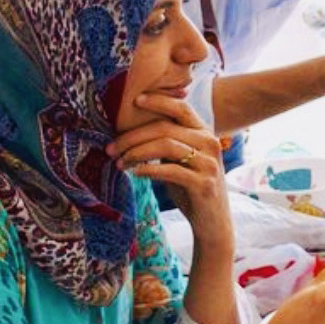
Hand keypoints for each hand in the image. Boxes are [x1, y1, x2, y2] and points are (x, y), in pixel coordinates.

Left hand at [107, 94, 229, 245]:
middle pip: (166, 128)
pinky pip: (171, 170)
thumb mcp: (182, 160)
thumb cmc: (191, 188)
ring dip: (137, 153)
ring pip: (166, 146)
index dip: (159, 101)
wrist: (213, 222)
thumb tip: (132, 131)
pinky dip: (149, 169)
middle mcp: (210, 143)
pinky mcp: (204, 183)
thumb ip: (169, 142)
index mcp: (204, 132)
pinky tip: (135, 173)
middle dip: (133, 136)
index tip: (135, 101)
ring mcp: (209, 163)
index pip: (181, 108)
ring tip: (120, 163)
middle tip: (111, 148)